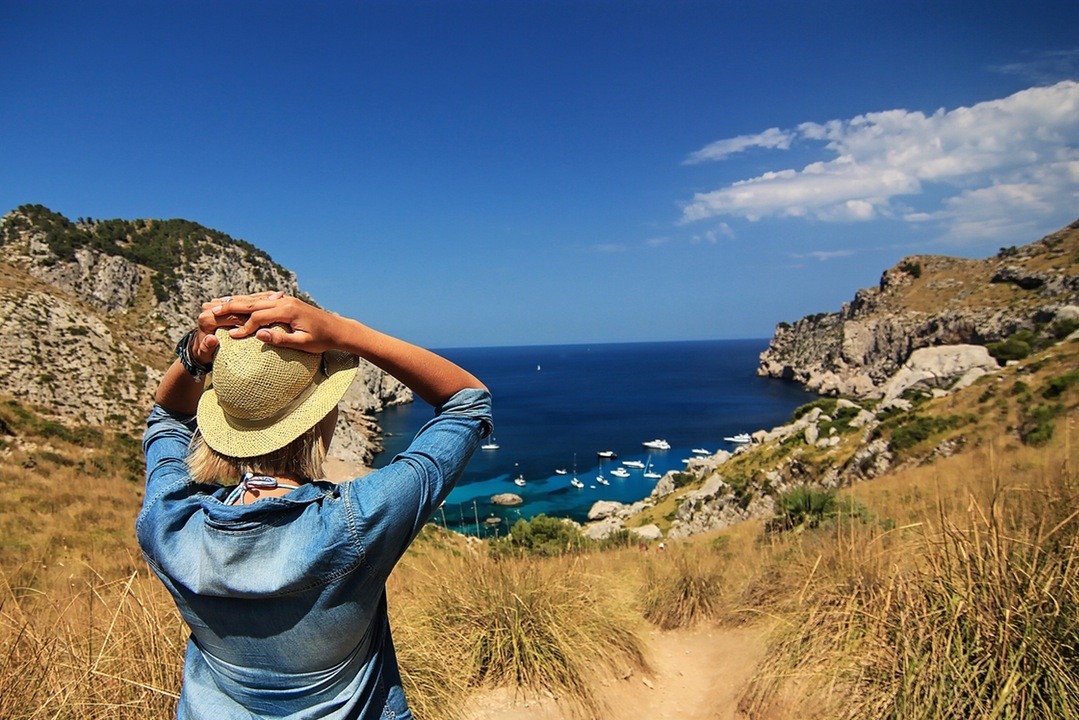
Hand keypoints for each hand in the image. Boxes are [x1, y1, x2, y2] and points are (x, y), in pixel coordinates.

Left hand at [194, 291, 284, 363]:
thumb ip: (207, 346)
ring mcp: (215, 307)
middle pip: (240, 304)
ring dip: (260, 298)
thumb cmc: (203, 355)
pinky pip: (241, 301)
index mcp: (206, 318)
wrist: (197, 351)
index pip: (234, 315)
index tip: (272, 312)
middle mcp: (210, 309)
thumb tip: (212, 339)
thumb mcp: (204, 353)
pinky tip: (272, 297)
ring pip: (241, 300)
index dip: (253, 315)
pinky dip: (255, 300)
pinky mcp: (220, 308)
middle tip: (280, 297)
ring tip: (279, 296)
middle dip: (260, 301)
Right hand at [211, 294, 342, 353]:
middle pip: (252, 303)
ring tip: (218, 305)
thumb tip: (259, 335)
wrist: (337, 329)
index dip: (244, 327)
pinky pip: (262, 300)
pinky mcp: (286, 302)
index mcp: (288, 311)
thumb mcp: (303, 343)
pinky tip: (237, 304)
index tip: (231, 337)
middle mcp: (285, 302)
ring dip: (236, 302)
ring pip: (255, 300)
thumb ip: (281, 339)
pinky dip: (248, 301)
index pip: (258, 317)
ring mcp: (285, 300)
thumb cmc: (322, 339)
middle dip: (231, 308)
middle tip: (211, 312)